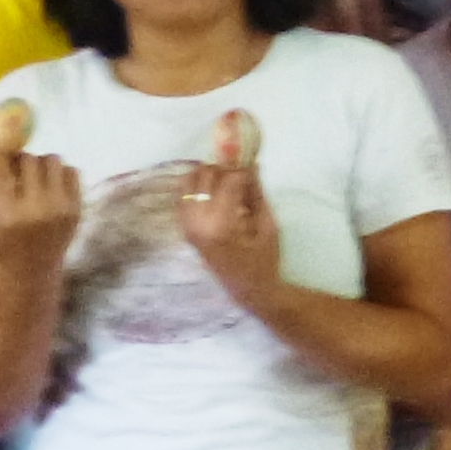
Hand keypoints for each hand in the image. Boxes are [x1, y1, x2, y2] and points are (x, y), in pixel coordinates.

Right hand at [0, 147, 83, 272]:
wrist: (30, 268)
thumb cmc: (1, 237)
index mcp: (5, 211)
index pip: (3, 165)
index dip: (1, 145)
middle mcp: (34, 208)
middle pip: (28, 159)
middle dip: (20, 162)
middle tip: (17, 171)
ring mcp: (59, 209)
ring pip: (52, 159)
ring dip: (41, 165)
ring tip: (35, 179)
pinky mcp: (76, 209)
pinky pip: (71, 171)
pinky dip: (59, 174)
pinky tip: (51, 187)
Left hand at [176, 156, 283, 307]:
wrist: (248, 289)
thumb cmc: (264, 259)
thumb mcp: (267, 225)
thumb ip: (256, 192)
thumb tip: (251, 161)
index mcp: (222, 224)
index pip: (228, 179)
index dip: (241, 166)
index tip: (251, 160)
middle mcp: (198, 222)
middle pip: (205, 175)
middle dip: (223, 167)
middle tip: (239, 170)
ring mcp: (187, 225)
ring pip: (190, 181)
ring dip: (208, 174)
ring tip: (226, 181)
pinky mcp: (184, 228)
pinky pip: (183, 196)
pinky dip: (196, 186)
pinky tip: (213, 190)